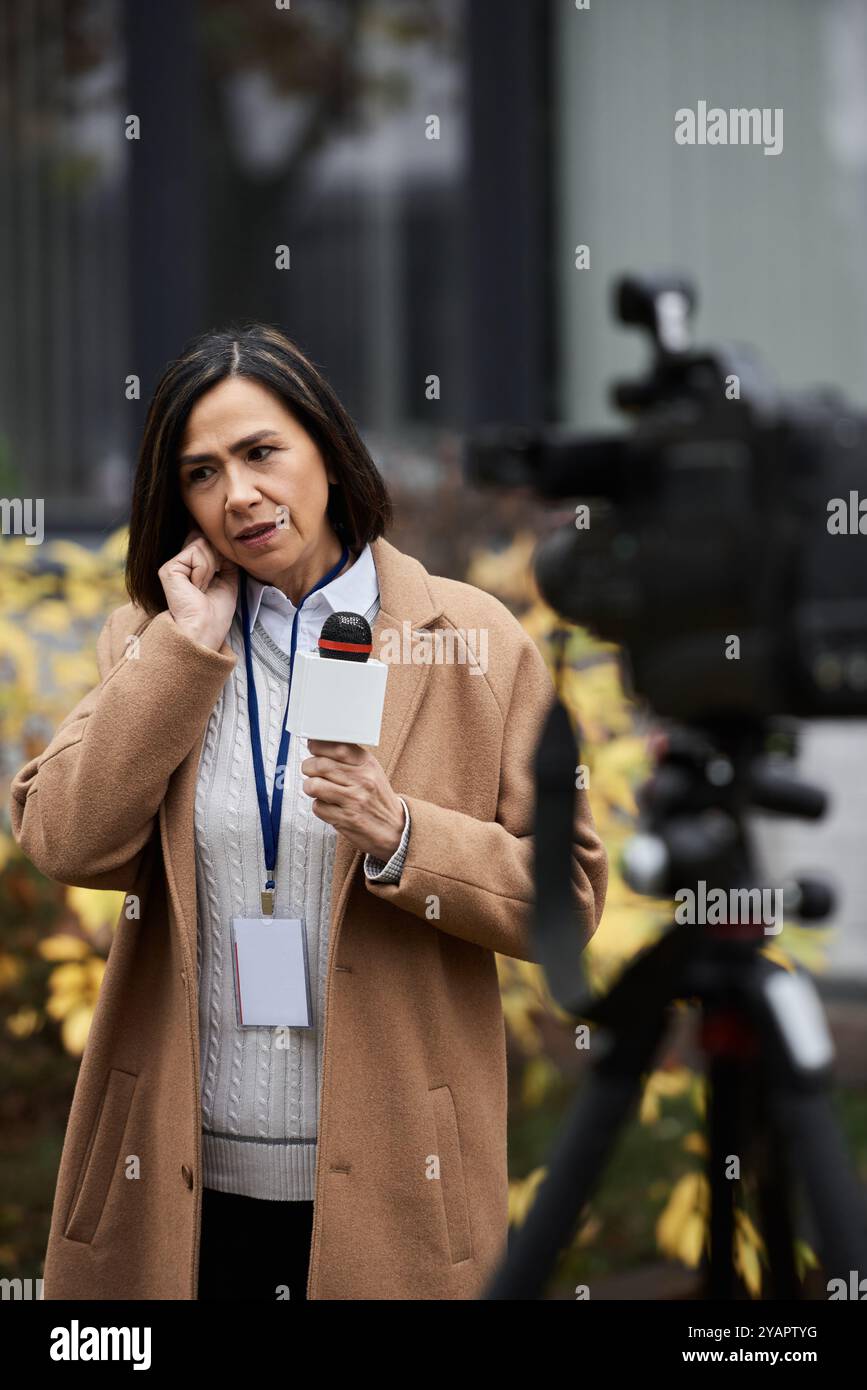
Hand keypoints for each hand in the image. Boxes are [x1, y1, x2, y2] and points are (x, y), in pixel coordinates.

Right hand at [159, 528, 239, 650]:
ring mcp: (173, 566)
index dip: (218, 549)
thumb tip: (222, 539)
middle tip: (211, 585)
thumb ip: (224, 557)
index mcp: (192, 567)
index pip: (206, 541)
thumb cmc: (216, 612)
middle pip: (206, 539)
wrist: (206, 629)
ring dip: (211, 569)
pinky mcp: (169, 569)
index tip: (222, 568)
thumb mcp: (228, 578)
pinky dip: (203, 571)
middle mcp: (181, 564)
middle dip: (218, 560)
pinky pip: (196, 553)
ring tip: (202, 588)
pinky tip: (196, 587)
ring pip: (202, 544)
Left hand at [301, 740, 404, 859]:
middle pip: (320, 765)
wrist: (396, 829)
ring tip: (316, 789)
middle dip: (308, 767)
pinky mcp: (346, 819)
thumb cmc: (378, 799)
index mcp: (367, 764)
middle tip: (311, 771)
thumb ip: (349, 758)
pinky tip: (328, 806)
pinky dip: (319, 807)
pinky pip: (318, 807)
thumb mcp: (371, 771)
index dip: (318, 746)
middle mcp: (362, 780)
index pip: (337, 746)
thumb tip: (320, 744)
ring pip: (314, 785)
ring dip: (309, 787)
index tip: (314, 750)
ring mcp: (354, 800)